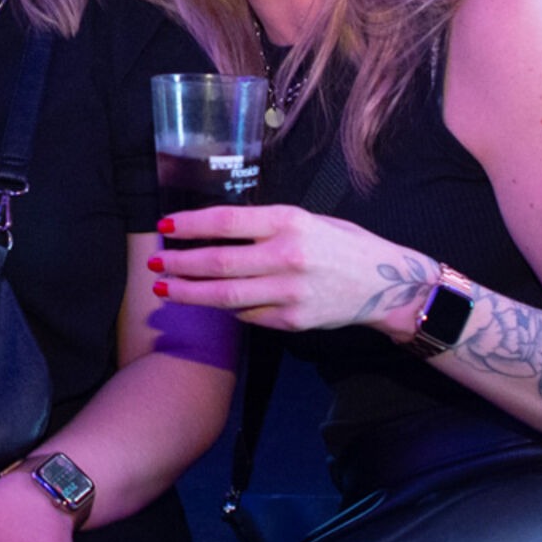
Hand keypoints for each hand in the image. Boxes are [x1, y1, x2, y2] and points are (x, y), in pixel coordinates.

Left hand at [151, 205, 419, 335]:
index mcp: (290, 221)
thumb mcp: (307, 220)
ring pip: (225, 296)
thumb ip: (265, 225)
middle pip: (218, 262)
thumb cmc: (342, 245)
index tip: (164, 226)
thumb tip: (214, 230)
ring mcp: (290, 293)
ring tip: (164, 289)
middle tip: (154, 263)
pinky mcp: (292, 321)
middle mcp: (288, 256)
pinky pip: (247, 315)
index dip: (189, 225)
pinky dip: (226, 309)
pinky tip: (210, 302)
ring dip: (189, 293)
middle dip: (179, 263)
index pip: (226, 221)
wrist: (387, 285)